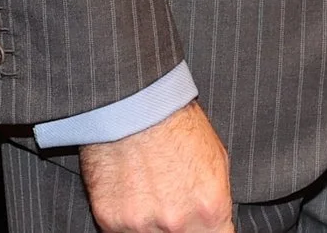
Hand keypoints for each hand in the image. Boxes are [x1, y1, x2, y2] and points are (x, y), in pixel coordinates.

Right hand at [80, 100, 232, 232]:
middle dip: (183, 228)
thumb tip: (215, 223)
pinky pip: (123, 231)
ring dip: (153, 225)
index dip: (210, 230)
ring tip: (152, 194)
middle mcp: (177, 223)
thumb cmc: (178, 126)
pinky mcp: (110, 221)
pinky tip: (132, 192)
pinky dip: (129, 219)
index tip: (204, 225)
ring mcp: (141, 225)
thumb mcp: (217, 160)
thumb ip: (216, 202)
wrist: (134, 106)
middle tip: (174, 201)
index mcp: (210, 208)